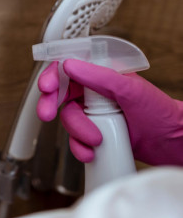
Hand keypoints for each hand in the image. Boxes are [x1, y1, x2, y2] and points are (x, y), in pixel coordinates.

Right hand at [37, 59, 182, 165]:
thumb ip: (100, 76)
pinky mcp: (93, 134)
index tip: (46, 87)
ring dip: (77, 132)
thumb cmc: (160, 113)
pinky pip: (74, 140)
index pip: (68, 69)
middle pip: (60, 95)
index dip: (52, 76)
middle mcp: (94, 94)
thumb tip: (70, 65)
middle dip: (50, 106)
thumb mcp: (130, 90)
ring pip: (68, 121)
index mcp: (101, 76)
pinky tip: (91, 152)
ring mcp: (93, 115)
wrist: (171, 143)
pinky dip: (79, 147)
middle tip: (46, 115)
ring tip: (96, 140)